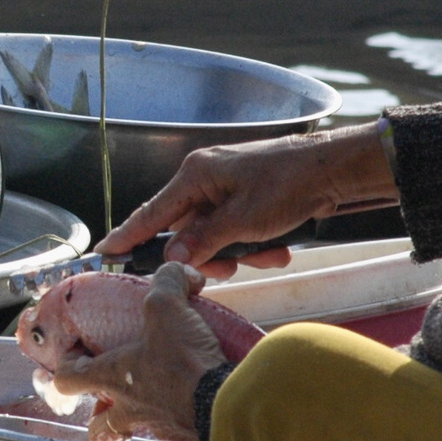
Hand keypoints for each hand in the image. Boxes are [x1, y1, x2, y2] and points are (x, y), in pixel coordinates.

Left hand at [50, 263, 224, 440]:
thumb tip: (179, 271)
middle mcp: (129, 408)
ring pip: (134, 430)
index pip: (67, 379)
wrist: (223, 404)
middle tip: (113, 395)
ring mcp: (157, 426)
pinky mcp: (186, 436)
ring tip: (157, 396)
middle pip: (99, 424)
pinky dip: (176, 417)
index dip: (66, 367)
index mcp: (112, 377)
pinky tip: (192, 397)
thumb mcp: (168, 308)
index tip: (77, 356)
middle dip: (101, 413)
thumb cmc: (183, 363)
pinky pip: (173, 431)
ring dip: (140, 416)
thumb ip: (168, 282)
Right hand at [96, 122, 396, 277]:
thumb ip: (204, 240)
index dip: (129, 235)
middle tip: (228, 269)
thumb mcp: (244, 221)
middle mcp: (206, 177)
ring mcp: (228, 187)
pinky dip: (254, 243)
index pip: (152, 212)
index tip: (105, 252)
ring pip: (216, 234)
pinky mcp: (248, 197)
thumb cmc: (289, 184)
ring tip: (269, 254)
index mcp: (196, 174)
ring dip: (239, 253)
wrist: (336, 170)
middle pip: (187, 230)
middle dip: (209, 255)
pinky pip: (237, 229)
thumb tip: (172, 257)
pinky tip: (278, 248)